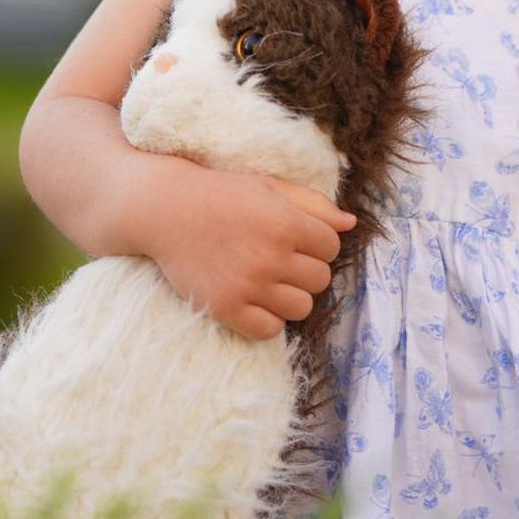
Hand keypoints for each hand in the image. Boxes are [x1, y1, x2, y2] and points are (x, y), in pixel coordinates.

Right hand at [131, 157, 356, 340]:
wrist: (168, 211)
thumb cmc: (224, 194)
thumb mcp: (270, 187)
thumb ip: (313, 204)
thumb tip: (350, 223)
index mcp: (286, 223)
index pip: (332, 247)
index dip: (318, 242)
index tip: (298, 237)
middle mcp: (271, 257)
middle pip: (320, 279)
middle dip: (306, 268)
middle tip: (281, 257)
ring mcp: (248, 286)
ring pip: (301, 308)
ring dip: (291, 295)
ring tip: (270, 279)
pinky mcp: (226, 309)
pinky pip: (270, 330)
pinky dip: (268, 318)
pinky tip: (255, 299)